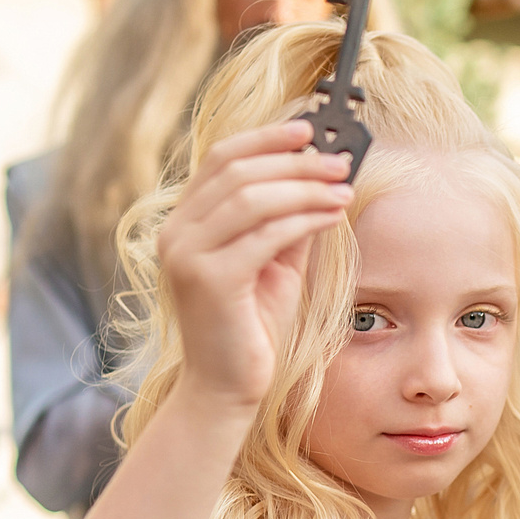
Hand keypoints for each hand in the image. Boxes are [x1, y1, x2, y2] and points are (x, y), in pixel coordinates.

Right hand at [154, 116, 351, 413]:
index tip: (308, 130)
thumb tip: (319, 177)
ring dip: (305, 187)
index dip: (266, 138)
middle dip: (295, 161)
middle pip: (238, 170)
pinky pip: (264, 235)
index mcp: (184, 222)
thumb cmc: (251, 326)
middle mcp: (176, 233)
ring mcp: (187, 255)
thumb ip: (286, 220)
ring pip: (251, 197)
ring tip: (343, 187)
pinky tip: (332, 216)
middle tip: (339, 160)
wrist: (226, 388)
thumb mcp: (273, 262)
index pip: (221, 158)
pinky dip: (303, 219)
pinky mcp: (210, 280)